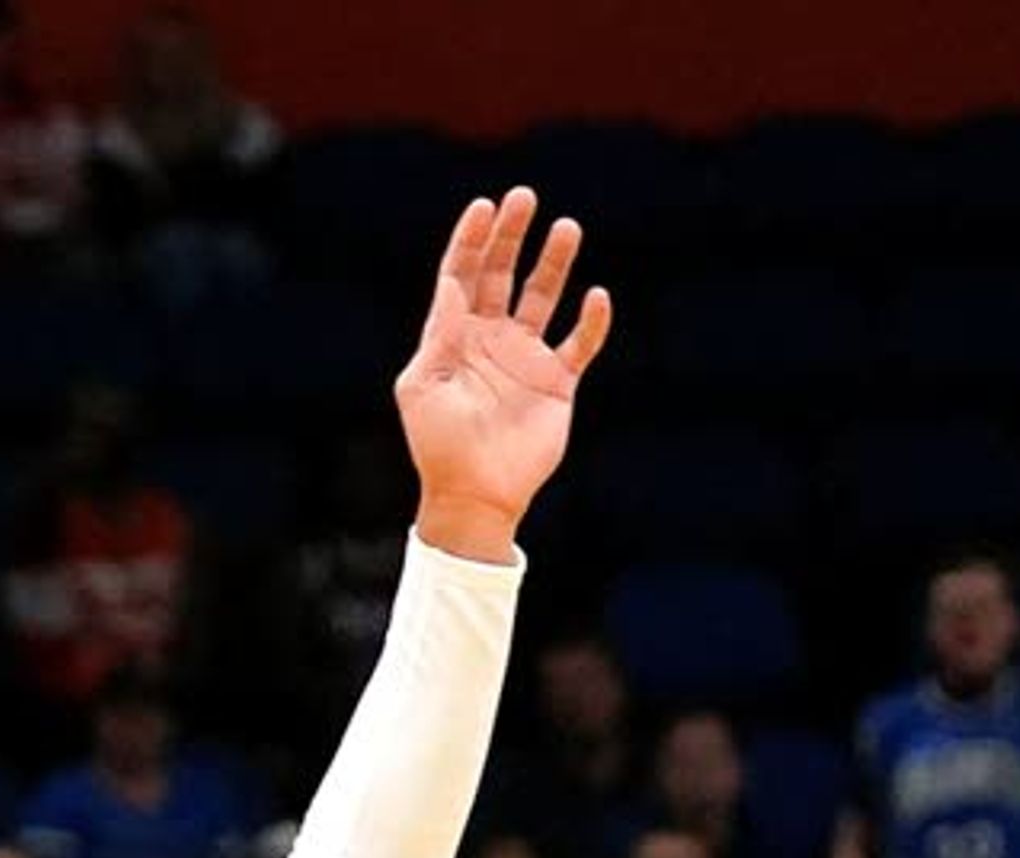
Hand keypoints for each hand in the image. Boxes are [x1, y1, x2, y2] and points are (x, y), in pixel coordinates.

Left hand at [396, 189, 613, 557]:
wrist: (474, 497)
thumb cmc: (438, 446)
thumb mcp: (422, 387)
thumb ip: (438, 336)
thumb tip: (451, 289)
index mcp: (454, 337)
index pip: (462, 276)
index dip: (471, 240)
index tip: (484, 206)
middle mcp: (491, 340)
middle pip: (502, 274)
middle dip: (512, 235)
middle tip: (524, 197)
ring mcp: (526, 359)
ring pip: (544, 297)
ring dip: (554, 263)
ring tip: (567, 226)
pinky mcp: (557, 383)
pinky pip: (580, 343)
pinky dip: (592, 321)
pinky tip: (597, 295)